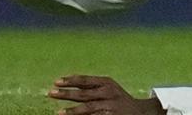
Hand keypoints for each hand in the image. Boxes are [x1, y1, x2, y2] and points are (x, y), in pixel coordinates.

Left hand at [47, 75, 163, 114]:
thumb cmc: (118, 98)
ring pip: (88, 109)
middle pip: (83, 94)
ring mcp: (110, 107)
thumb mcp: (108, 87)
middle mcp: (109, 93)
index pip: (84, 80)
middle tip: (50, 93)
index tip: (56, 82)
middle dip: (66, 94)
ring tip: (59, 112)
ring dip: (72, 111)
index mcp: (106, 82)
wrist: (141, 112)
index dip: (70, 81)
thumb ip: (90, 86)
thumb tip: (67, 82)